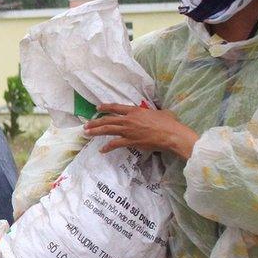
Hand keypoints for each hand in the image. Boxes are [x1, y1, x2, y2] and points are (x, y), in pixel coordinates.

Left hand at [84, 103, 198, 159]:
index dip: (106, 107)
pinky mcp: (130, 141)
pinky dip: (107, 147)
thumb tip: (157, 112)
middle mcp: (128, 119)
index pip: (116, 108)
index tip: (98, 108)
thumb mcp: (162, 112)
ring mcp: (128, 130)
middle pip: (107, 119)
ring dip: (96, 132)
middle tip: (86, 125)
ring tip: (87, 134)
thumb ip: (155, 111)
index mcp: (135, 111)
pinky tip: (101, 150)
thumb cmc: (169, 123)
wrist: (171, 135)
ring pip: (108, 130)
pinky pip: (115, 144)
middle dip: (95, 122)